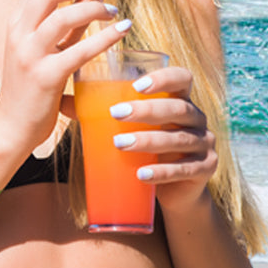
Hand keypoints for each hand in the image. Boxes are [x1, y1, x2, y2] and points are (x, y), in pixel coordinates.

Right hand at [0, 0, 129, 154]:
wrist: (13, 126)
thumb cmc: (32, 85)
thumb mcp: (43, 47)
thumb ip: (65, 23)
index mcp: (16, 20)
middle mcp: (18, 32)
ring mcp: (30, 54)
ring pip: (62, 16)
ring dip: (93, 6)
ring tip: (113, 8)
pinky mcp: (45, 78)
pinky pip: (79, 50)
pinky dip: (104, 37)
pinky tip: (122, 29)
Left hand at [107, 65, 217, 212]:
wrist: (174, 190)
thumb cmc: (148, 149)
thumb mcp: (134, 128)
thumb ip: (105, 112)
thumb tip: (62, 102)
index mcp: (181, 99)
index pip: (182, 78)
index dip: (163, 78)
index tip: (136, 84)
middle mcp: (197, 118)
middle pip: (178, 108)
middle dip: (146, 110)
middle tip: (115, 114)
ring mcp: (204, 144)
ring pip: (179, 138)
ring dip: (148, 140)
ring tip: (120, 144)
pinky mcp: (206, 170)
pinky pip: (184, 169)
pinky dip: (162, 173)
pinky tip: (141, 175)